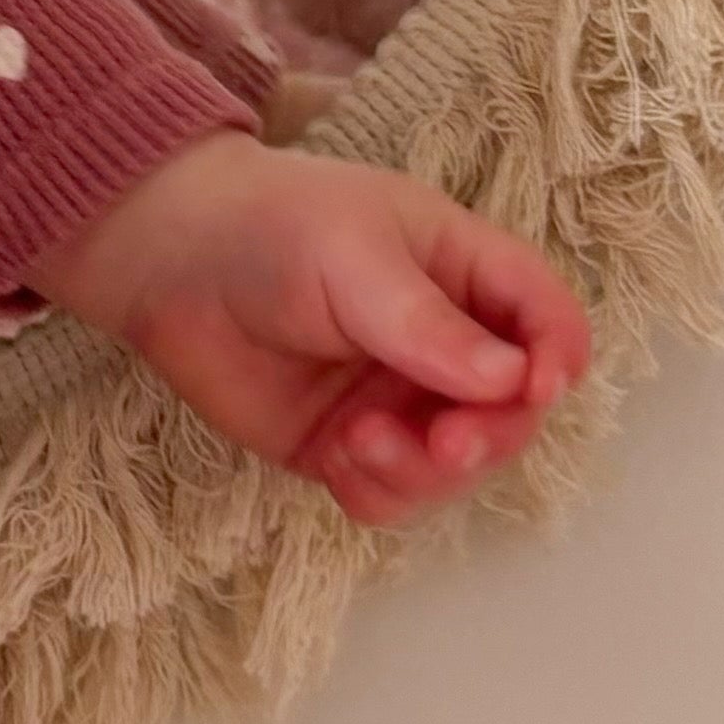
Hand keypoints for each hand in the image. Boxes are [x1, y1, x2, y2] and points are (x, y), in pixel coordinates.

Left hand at [27, 131, 589, 525]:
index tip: (536, 388)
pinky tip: (335, 454)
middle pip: (513, 415)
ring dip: (426, 474)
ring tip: (360, 441)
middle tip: (447, 445)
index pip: (548, 323)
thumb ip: (428, 324)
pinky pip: (390, 495)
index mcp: (468, 277)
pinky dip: (377, 490)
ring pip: (456, 470)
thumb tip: (511, 381)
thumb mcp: (356, 258)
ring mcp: (397, 402)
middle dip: (490, 438)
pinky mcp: (345, 445)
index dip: (557, 360)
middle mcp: (446, 347)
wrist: (167, 260)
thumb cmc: (271, 228)